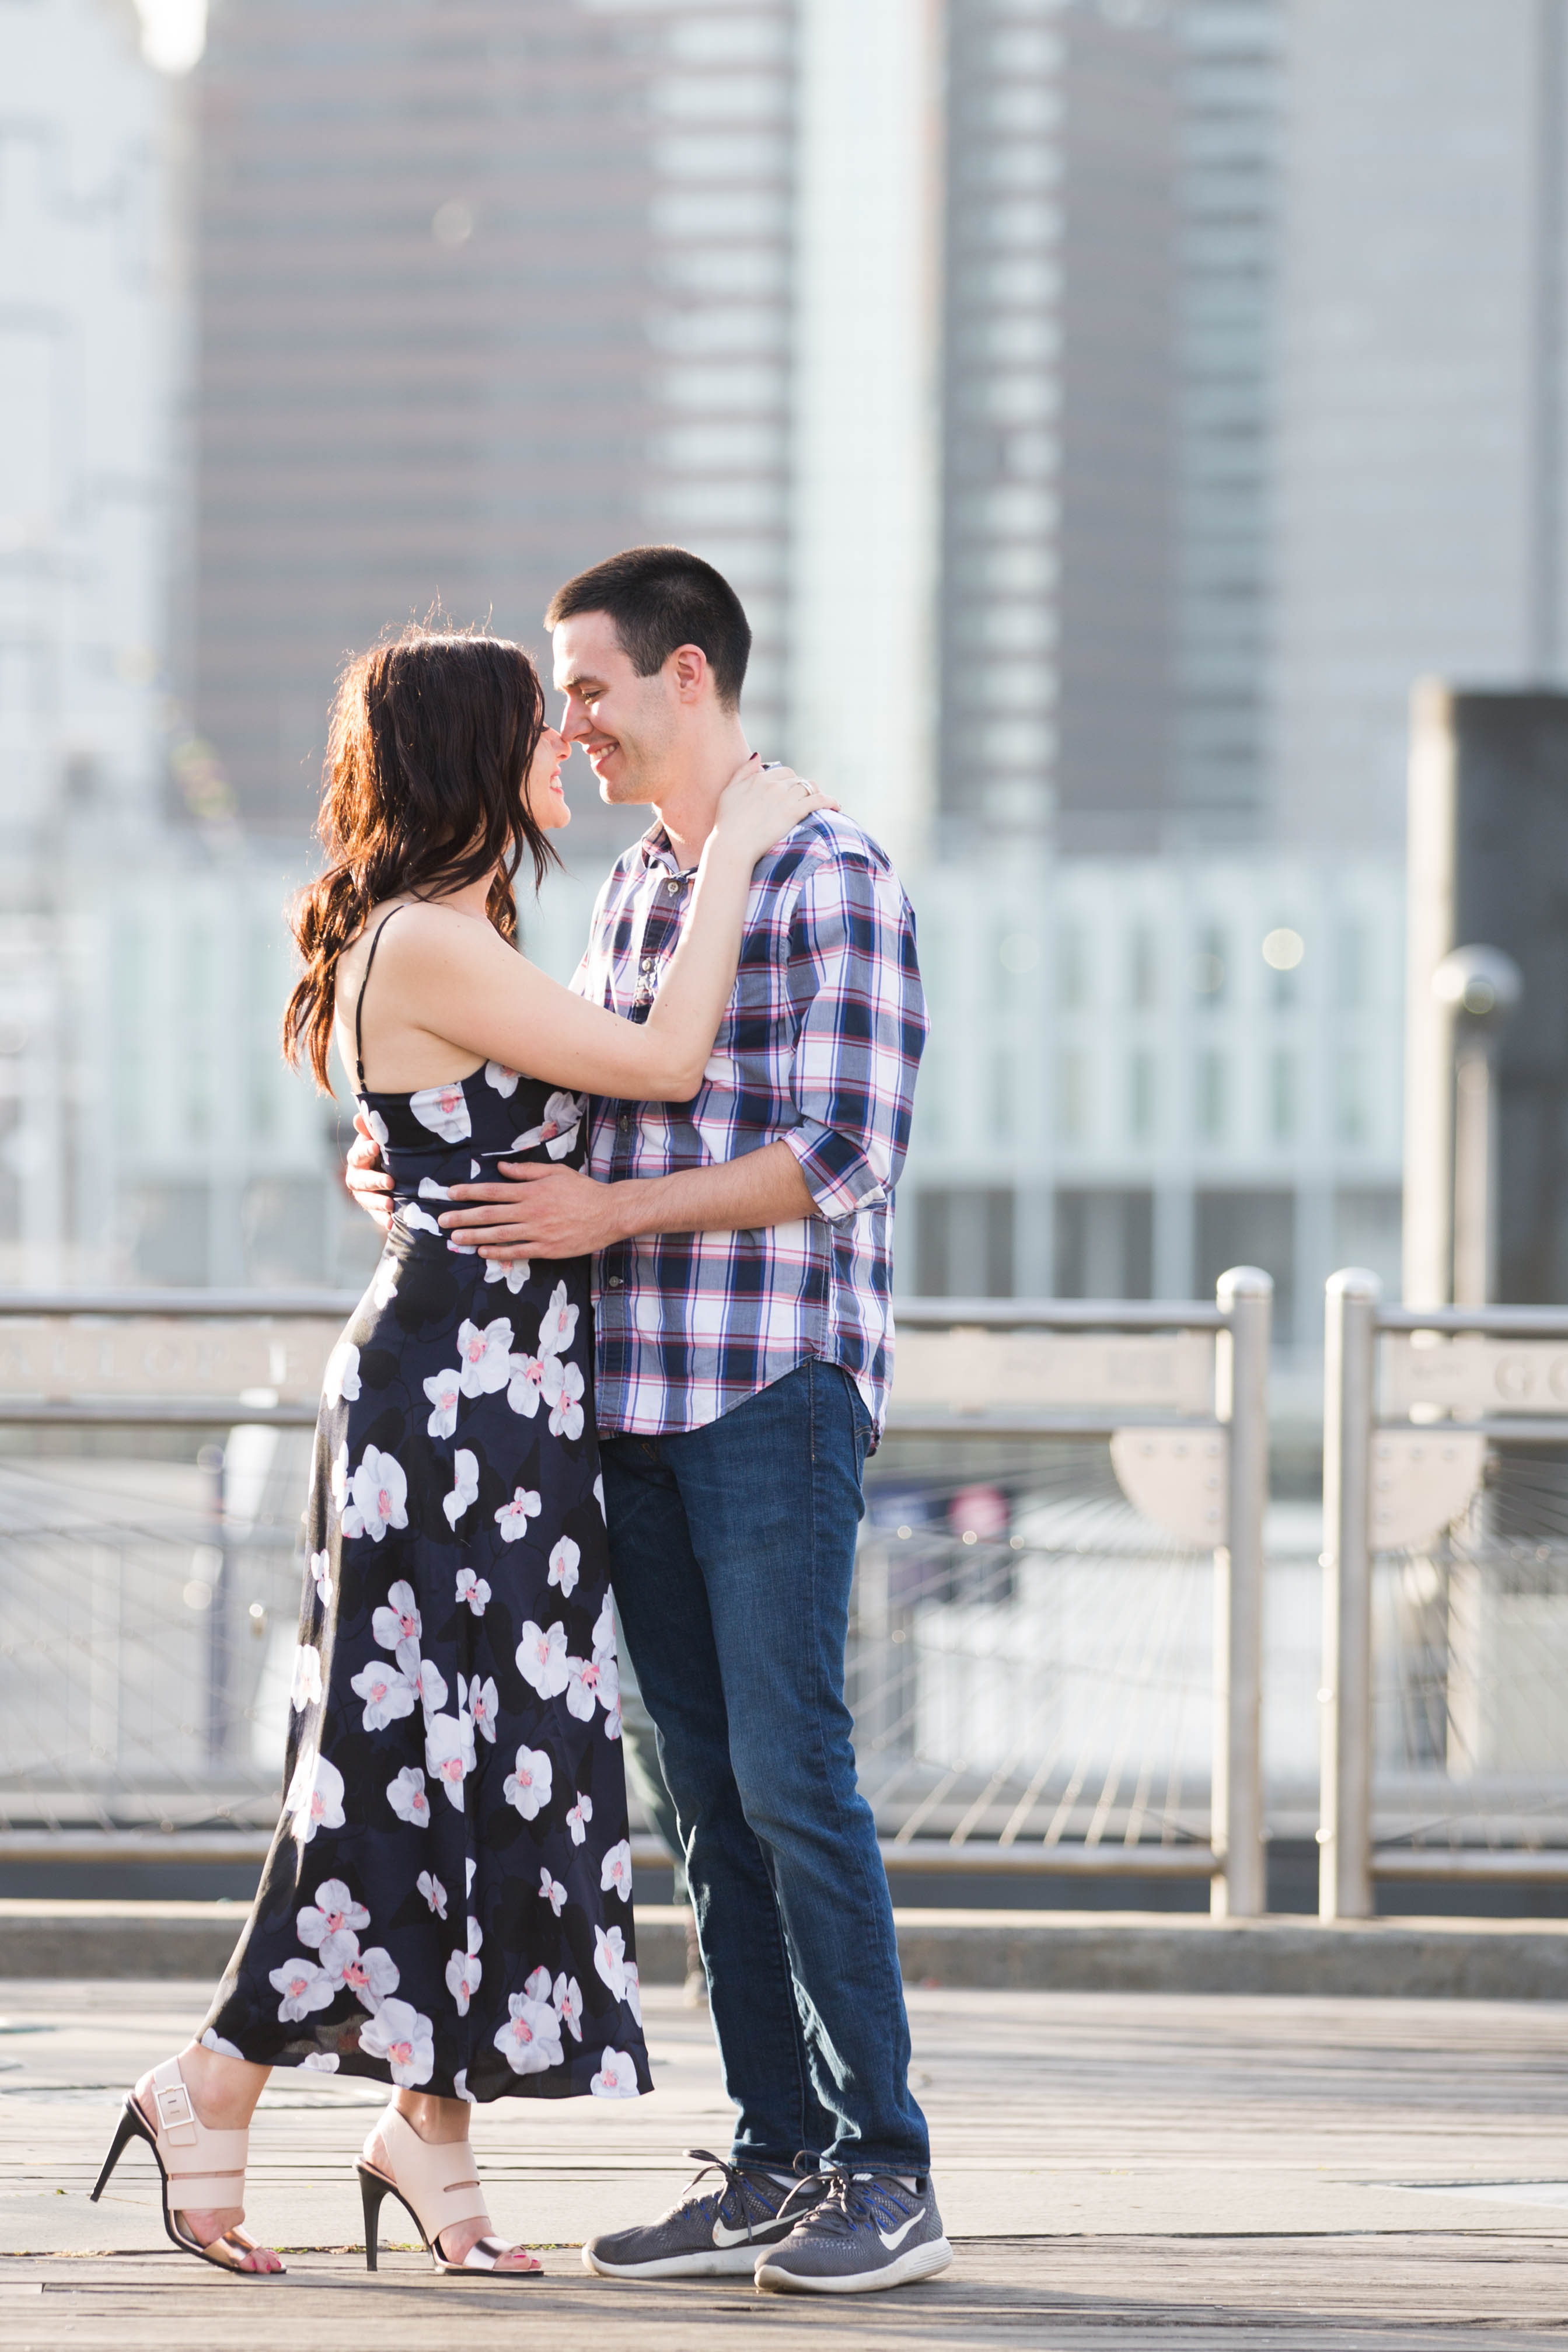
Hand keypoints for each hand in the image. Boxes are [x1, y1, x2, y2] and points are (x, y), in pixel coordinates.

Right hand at [345, 1112, 394, 1231]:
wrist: (393, 1172)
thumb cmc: (387, 1151)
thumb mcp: (382, 1139)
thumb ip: (372, 1130)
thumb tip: (358, 1117)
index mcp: (358, 1157)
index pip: (358, 1154)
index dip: (365, 1150)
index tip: (376, 1146)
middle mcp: (356, 1176)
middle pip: (361, 1180)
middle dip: (374, 1181)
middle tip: (390, 1182)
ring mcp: (363, 1194)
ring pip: (366, 1199)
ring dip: (378, 1203)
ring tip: (391, 1206)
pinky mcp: (372, 1209)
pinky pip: (375, 1216)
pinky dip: (382, 1220)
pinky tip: (391, 1224)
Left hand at [439, 1164, 625, 1259]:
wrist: (609, 1213)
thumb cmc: (583, 1190)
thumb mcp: (555, 1172)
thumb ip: (527, 1171)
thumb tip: (502, 1168)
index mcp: (531, 1191)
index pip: (493, 1191)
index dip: (470, 1192)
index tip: (450, 1193)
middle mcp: (531, 1211)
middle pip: (490, 1214)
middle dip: (463, 1217)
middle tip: (443, 1220)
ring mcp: (538, 1232)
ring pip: (499, 1235)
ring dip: (475, 1237)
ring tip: (456, 1238)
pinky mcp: (547, 1249)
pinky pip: (518, 1251)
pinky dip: (499, 1252)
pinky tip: (484, 1252)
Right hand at [710, 754, 836, 864]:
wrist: (732, 844)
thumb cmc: (726, 822)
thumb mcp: (729, 791)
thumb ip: (743, 771)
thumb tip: (759, 756)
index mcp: (759, 778)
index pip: (783, 772)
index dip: (791, 781)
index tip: (794, 791)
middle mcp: (773, 784)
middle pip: (797, 779)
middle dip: (804, 787)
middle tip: (809, 799)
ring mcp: (784, 797)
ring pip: (809, 787)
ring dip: (817, 793)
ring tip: (823, 802)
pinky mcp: (794, 811)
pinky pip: (818, 800)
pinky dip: (829, 801)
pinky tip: (836, 806)